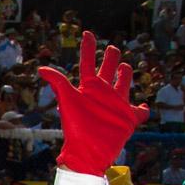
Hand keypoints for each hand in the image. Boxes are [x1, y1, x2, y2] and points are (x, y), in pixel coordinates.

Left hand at [38, 31, 148, 175]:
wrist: (89, 150)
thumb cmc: (77, 127)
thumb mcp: (68, 100)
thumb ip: (58, 83)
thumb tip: (40, 68)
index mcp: (88, 88)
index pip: (87, 63)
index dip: (88, 48)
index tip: (88, 33)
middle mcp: (103, 94)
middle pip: (107, 71)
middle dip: (110, 59)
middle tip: (112, 48)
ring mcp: (116, 104)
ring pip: (123, 85)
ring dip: (125, 76)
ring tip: (125, 66)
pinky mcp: (129, 117)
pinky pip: (139, 111)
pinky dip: (143, 109)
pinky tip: (144, 106)